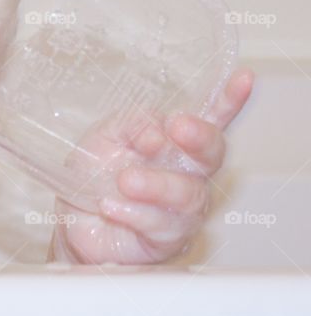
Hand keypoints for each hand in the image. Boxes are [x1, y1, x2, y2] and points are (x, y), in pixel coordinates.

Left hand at [48, 67, 253, 264]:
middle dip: (199, 138)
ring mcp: (183, 208)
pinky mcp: (169, 238)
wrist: (73, 222)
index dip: (229, 99)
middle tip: (178, 128)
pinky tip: (112, 205)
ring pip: (188, 193)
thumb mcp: (104, 137)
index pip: (210, 118)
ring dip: (156, 184)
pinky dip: (134, 212)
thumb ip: (133, 125)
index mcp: (174, 142)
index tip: (242, 78)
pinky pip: (162, 224)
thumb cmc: (95, 176)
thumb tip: (157, 134)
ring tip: (125, 180)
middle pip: (211, 154)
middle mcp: (187, 173)